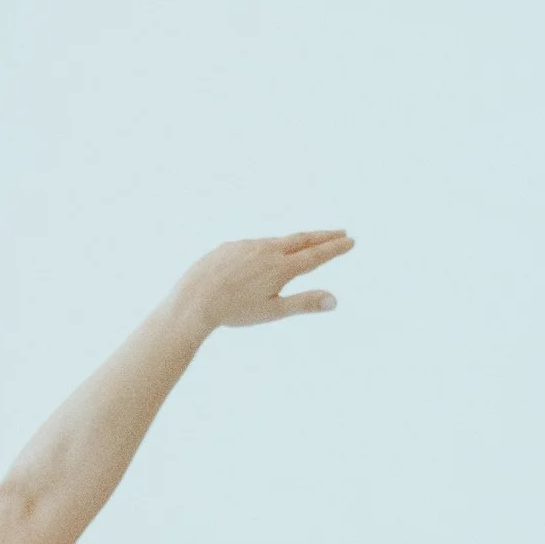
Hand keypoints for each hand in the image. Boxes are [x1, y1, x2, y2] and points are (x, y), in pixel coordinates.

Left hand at [177, 232, 350, 334]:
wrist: (193, 300)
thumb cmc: (234, 311)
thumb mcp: (273, 311)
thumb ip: (304, 303)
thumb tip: (335, 300)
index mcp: (282, 267)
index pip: (316, 255)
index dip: (335, 248)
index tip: (351, 241)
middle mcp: (267, 250)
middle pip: (302, 239)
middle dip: (323, 236)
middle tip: (340, 232)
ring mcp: (247, 245)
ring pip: (277, 240)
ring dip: (295, 240)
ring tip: (306, 242)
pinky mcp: (229, 247)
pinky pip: (253, 245)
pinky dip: (267, 246)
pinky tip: (264, 253)